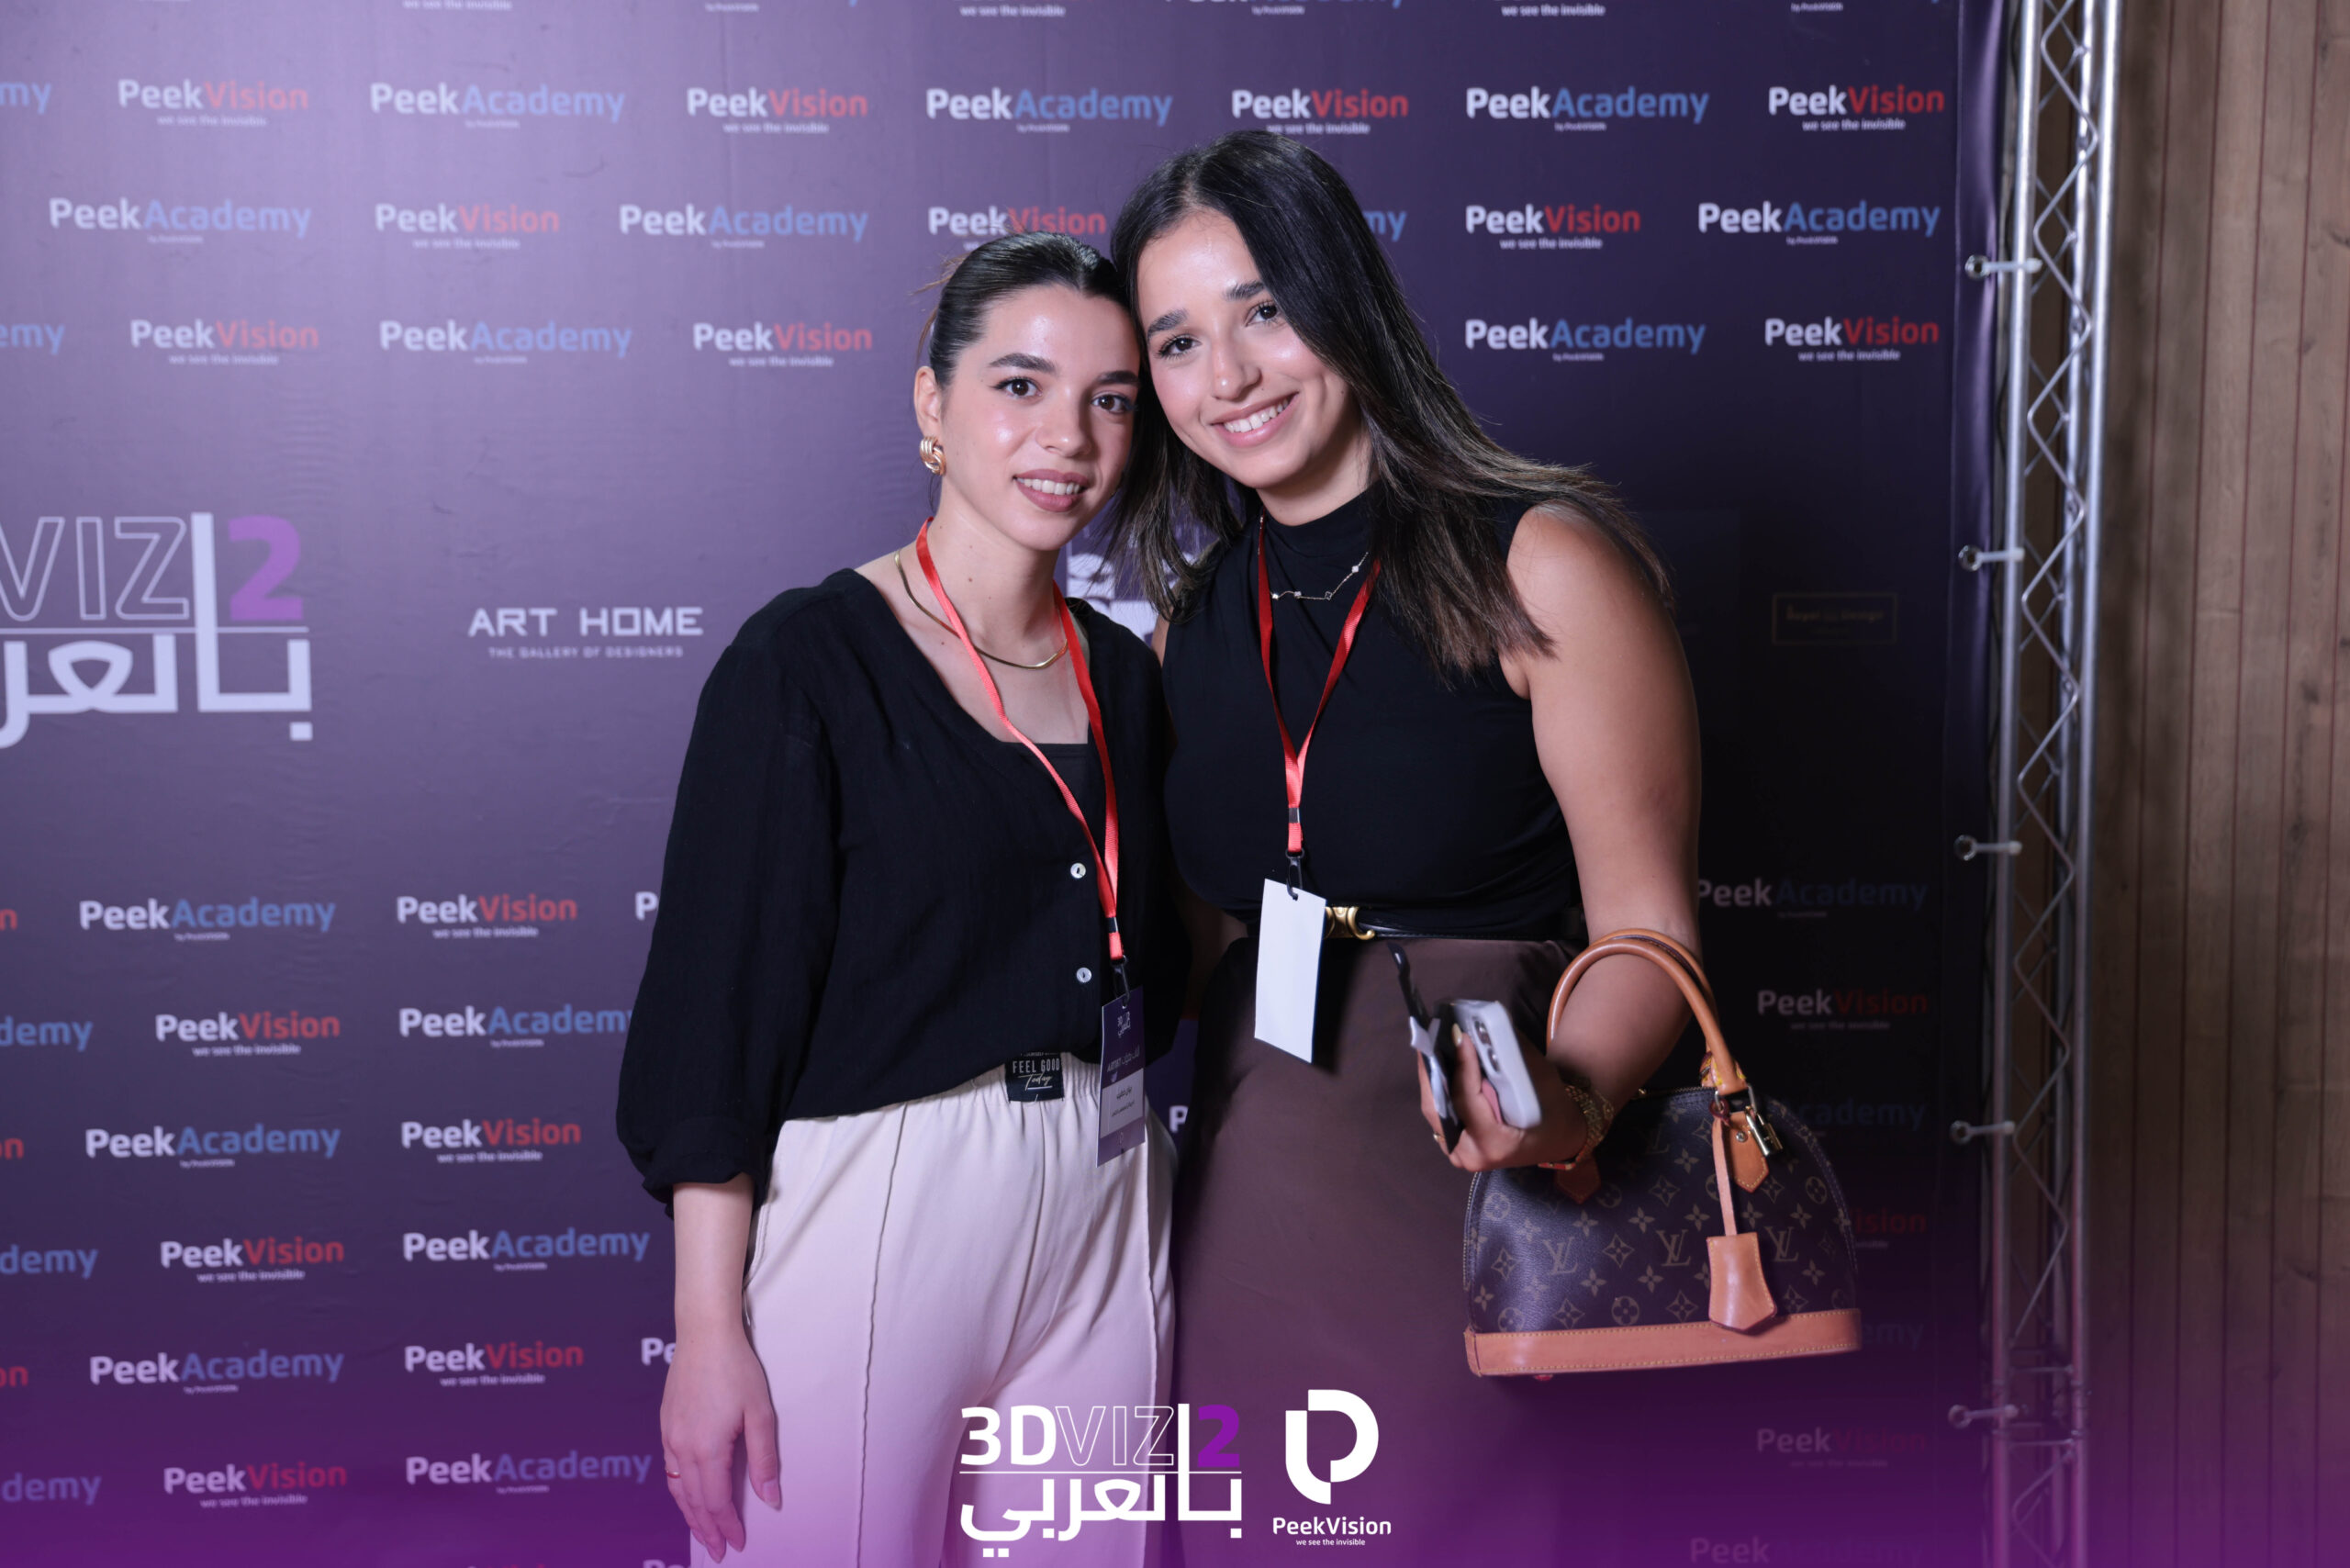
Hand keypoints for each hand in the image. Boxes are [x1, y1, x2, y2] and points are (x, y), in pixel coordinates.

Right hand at [659, 1323, 779, 1560]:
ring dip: (689, 1515)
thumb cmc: (736, 1369)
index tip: (738, 1544)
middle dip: (706, 1529)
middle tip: (717, 1551)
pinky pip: (669, 1470)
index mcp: (707, 1449)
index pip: (715, 1501)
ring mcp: (670, 1437)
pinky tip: (686, 1496)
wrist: (704, 1335)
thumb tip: (770, 1499)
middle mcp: (682, 1448)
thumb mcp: (760, 1414)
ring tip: (702, 1533)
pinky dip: (678, 1491)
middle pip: (692, 1501)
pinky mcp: (666, 1425)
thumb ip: (764, 1460)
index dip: (727, 1526)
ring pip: (677, 1489)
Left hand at [1416, 1021, 1589, 1172]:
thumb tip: (1483, 1025)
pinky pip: (1440, 1112)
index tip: (1459, 1036)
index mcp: (1494, 1144)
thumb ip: (1509, 1055)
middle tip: (1433, 1034)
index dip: (1461, 1067)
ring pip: (1433, 1109)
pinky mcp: (1453, 1144)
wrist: (1557, 1140)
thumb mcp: (1540, 1080)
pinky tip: (1438, 1063)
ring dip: (1432, 1075)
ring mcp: (1458, 1153)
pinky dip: (1438, 1087)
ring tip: (1431, 1043)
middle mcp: (1470, 1155)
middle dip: (1434, 1069)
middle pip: (1438, 1107)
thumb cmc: (1553, 1111)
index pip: (1467, 1101)